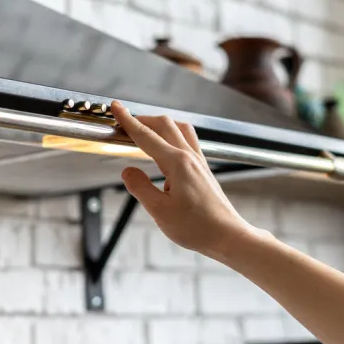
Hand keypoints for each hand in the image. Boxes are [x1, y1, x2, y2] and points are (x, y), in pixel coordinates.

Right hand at [110, 101, 262, 261]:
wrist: (227, 236)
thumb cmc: (197, 227)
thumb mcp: (159, 211)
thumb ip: (140, 188)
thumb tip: (127, 172)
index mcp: (177, 163)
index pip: (146, 136)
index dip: (128, 121)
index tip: (116, 108)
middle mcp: (189, 157)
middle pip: (164, 124)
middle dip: (142, 119)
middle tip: (125, 121)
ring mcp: (199, 162)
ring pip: (180, 129)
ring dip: (160, 124)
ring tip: (145, 130)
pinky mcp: (204, 169)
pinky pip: (189, 141)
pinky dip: (173, 135)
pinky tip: (168, 145)